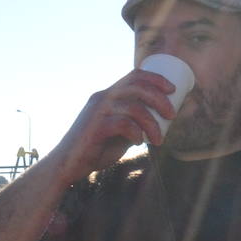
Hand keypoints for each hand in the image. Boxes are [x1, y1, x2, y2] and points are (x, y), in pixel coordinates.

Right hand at [49, 69, 175, 183]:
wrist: (68, 165)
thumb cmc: (94, 149)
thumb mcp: (118, 133)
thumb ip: (133, 124)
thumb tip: (158, 123)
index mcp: (108, 95)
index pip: (134, 75)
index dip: (156, 78)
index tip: (173, 89)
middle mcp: (102, 97)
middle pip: (138, 86)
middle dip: (160, 98)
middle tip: (172, 115)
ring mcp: (98, 111)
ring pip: (134, 107)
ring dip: (152, 124)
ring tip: (158, 140)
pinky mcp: (95, 127)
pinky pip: (123, 124)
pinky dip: (136, 133)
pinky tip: (138, 142)